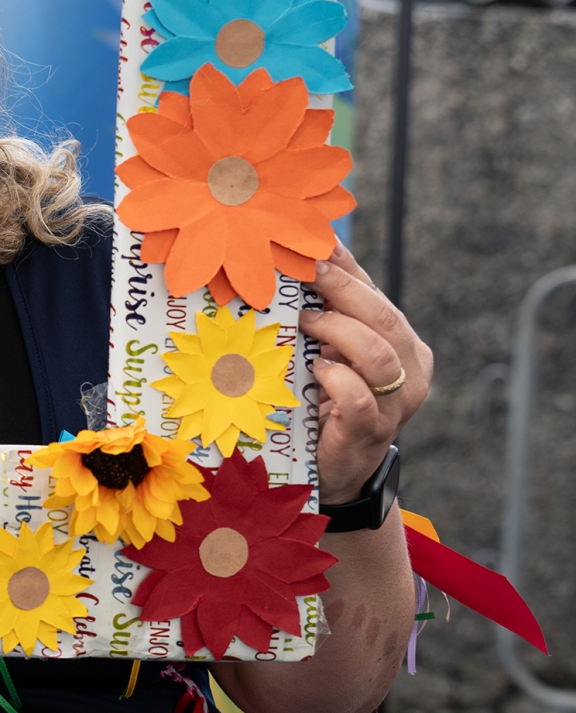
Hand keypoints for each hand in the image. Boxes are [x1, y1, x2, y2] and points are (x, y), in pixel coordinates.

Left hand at [302, 240, 432, 504]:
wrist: (336, 469)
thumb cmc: (330, 400)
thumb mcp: (332, 349)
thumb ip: (329, 309)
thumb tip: (309, 251)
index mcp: (403, 344)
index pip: (375, 295)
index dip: (344, 268)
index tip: (311, 243)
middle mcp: (410, 371)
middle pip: (382, 318)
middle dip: (341, 289)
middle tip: (303, 271)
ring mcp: (395, 404)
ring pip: (378, 355)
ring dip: (337, 331)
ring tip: (305, 322)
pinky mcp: (371, 431)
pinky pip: (360, 398)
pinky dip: (336, 378)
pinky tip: (316, 368)